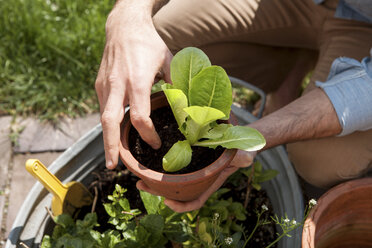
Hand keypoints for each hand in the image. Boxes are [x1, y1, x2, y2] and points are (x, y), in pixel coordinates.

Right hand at [95, 3, 172, 168]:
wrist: (123, 27)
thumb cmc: (148, 44)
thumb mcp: (168, 61)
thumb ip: (175, 85)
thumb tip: (185, 107)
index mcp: (138, 81)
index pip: (140, 117)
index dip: (147, 134)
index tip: (154, 143)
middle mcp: (117, 85)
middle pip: (110, 122)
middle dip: (110, 146)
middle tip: (113, 167)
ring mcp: (105, 85)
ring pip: (103, 117)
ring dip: (107, 138)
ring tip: (113, 156)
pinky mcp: (99, 84)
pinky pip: (103, 108)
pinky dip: (109, 123)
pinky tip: (115, 132)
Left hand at [136, 150, 255, 212]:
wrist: (239, 141)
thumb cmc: (242, 151)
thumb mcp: (244, 154)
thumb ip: (243, 157)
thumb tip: (243, 158)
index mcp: (210, 182)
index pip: (196, 201)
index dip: (182, 206)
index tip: (167, 203)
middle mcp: (199, 179)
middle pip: (177, 192)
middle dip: (159, 192)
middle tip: (141, 186)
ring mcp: (193, 170)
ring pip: (172, 182)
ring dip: (155, 182)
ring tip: (139, 178)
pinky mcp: (188, 158)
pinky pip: (173, 168)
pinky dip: (160, 168)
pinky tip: (149, 162)